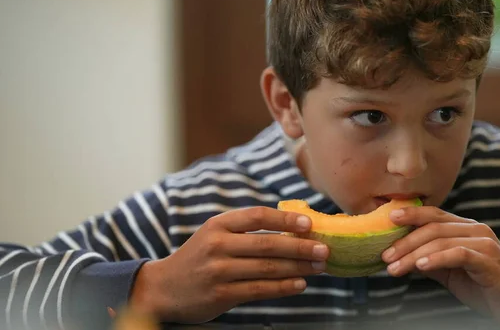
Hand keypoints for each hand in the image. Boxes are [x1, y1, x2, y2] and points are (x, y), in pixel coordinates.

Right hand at [129, 206, 328, 323]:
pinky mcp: (221, 294)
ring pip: (267, 268)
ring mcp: (218, 270)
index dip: (285, 218)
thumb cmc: (199, 257)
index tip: (309, 222)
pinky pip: (259, 290)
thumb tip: (293, 229)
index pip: (257, 216)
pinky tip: (300, 284)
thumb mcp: (215, 235)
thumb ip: (246, 231)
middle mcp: (217, 245)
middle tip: (324, 249)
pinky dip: (283, 287)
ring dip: (298, 267)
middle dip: (300, 246)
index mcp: (218, 224)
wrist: (163, 288)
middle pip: (267, 243)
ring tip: (319, 266)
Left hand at [381, 206, 499, 325]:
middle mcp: (475, 229)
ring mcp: (483, 243)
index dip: (411, 214)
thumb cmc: (484, 286)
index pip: (433, 214)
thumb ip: (429, 260)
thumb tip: (400, 255)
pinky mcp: (488, 260)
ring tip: (394, 267)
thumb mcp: (449, 272)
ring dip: (413, 254)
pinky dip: (436, 259)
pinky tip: (419, 266)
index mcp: (466, 228)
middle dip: (404, 242)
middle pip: (432, 227)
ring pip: (440, 241)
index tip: (388, 218)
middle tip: (385, 256)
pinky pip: (457, 254)